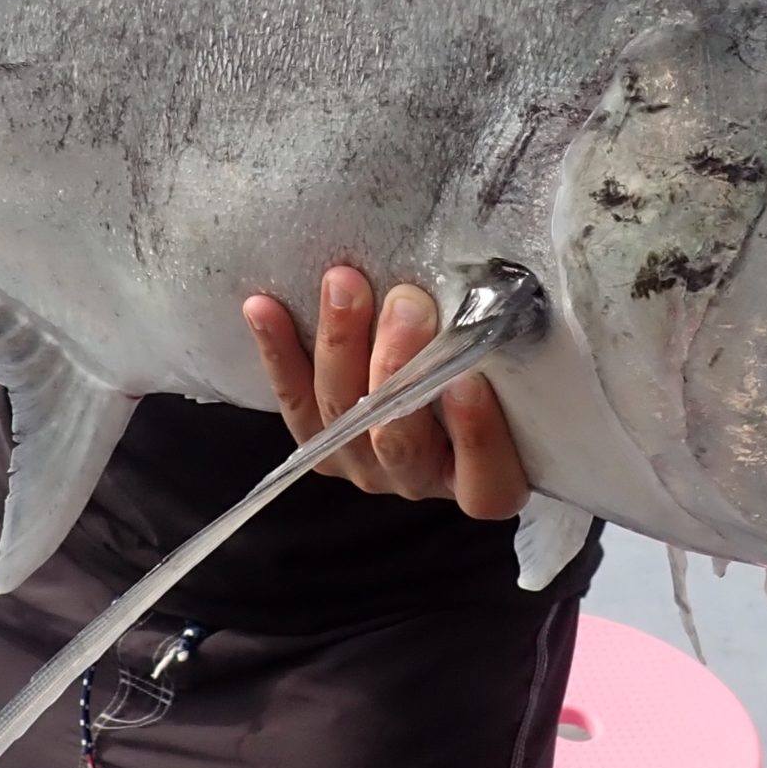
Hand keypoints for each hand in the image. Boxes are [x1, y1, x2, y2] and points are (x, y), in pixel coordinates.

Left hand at [242, 266, 529, 519]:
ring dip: (342, 344)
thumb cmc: (486, 366)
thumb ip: (499, 350)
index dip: (477, 438)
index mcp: (480, 477)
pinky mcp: (317, 441)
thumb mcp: (505, 367)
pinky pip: (293, 399)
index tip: (469, 380)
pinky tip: (261, 305)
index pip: (485, 483)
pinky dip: (278, 350)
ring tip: (344, 283)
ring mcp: (362, 464)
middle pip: (399, 438)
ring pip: (342, 415)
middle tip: (408, 305)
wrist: (425, 376)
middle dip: (399, 368)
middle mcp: (418, 477)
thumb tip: (489, 298)